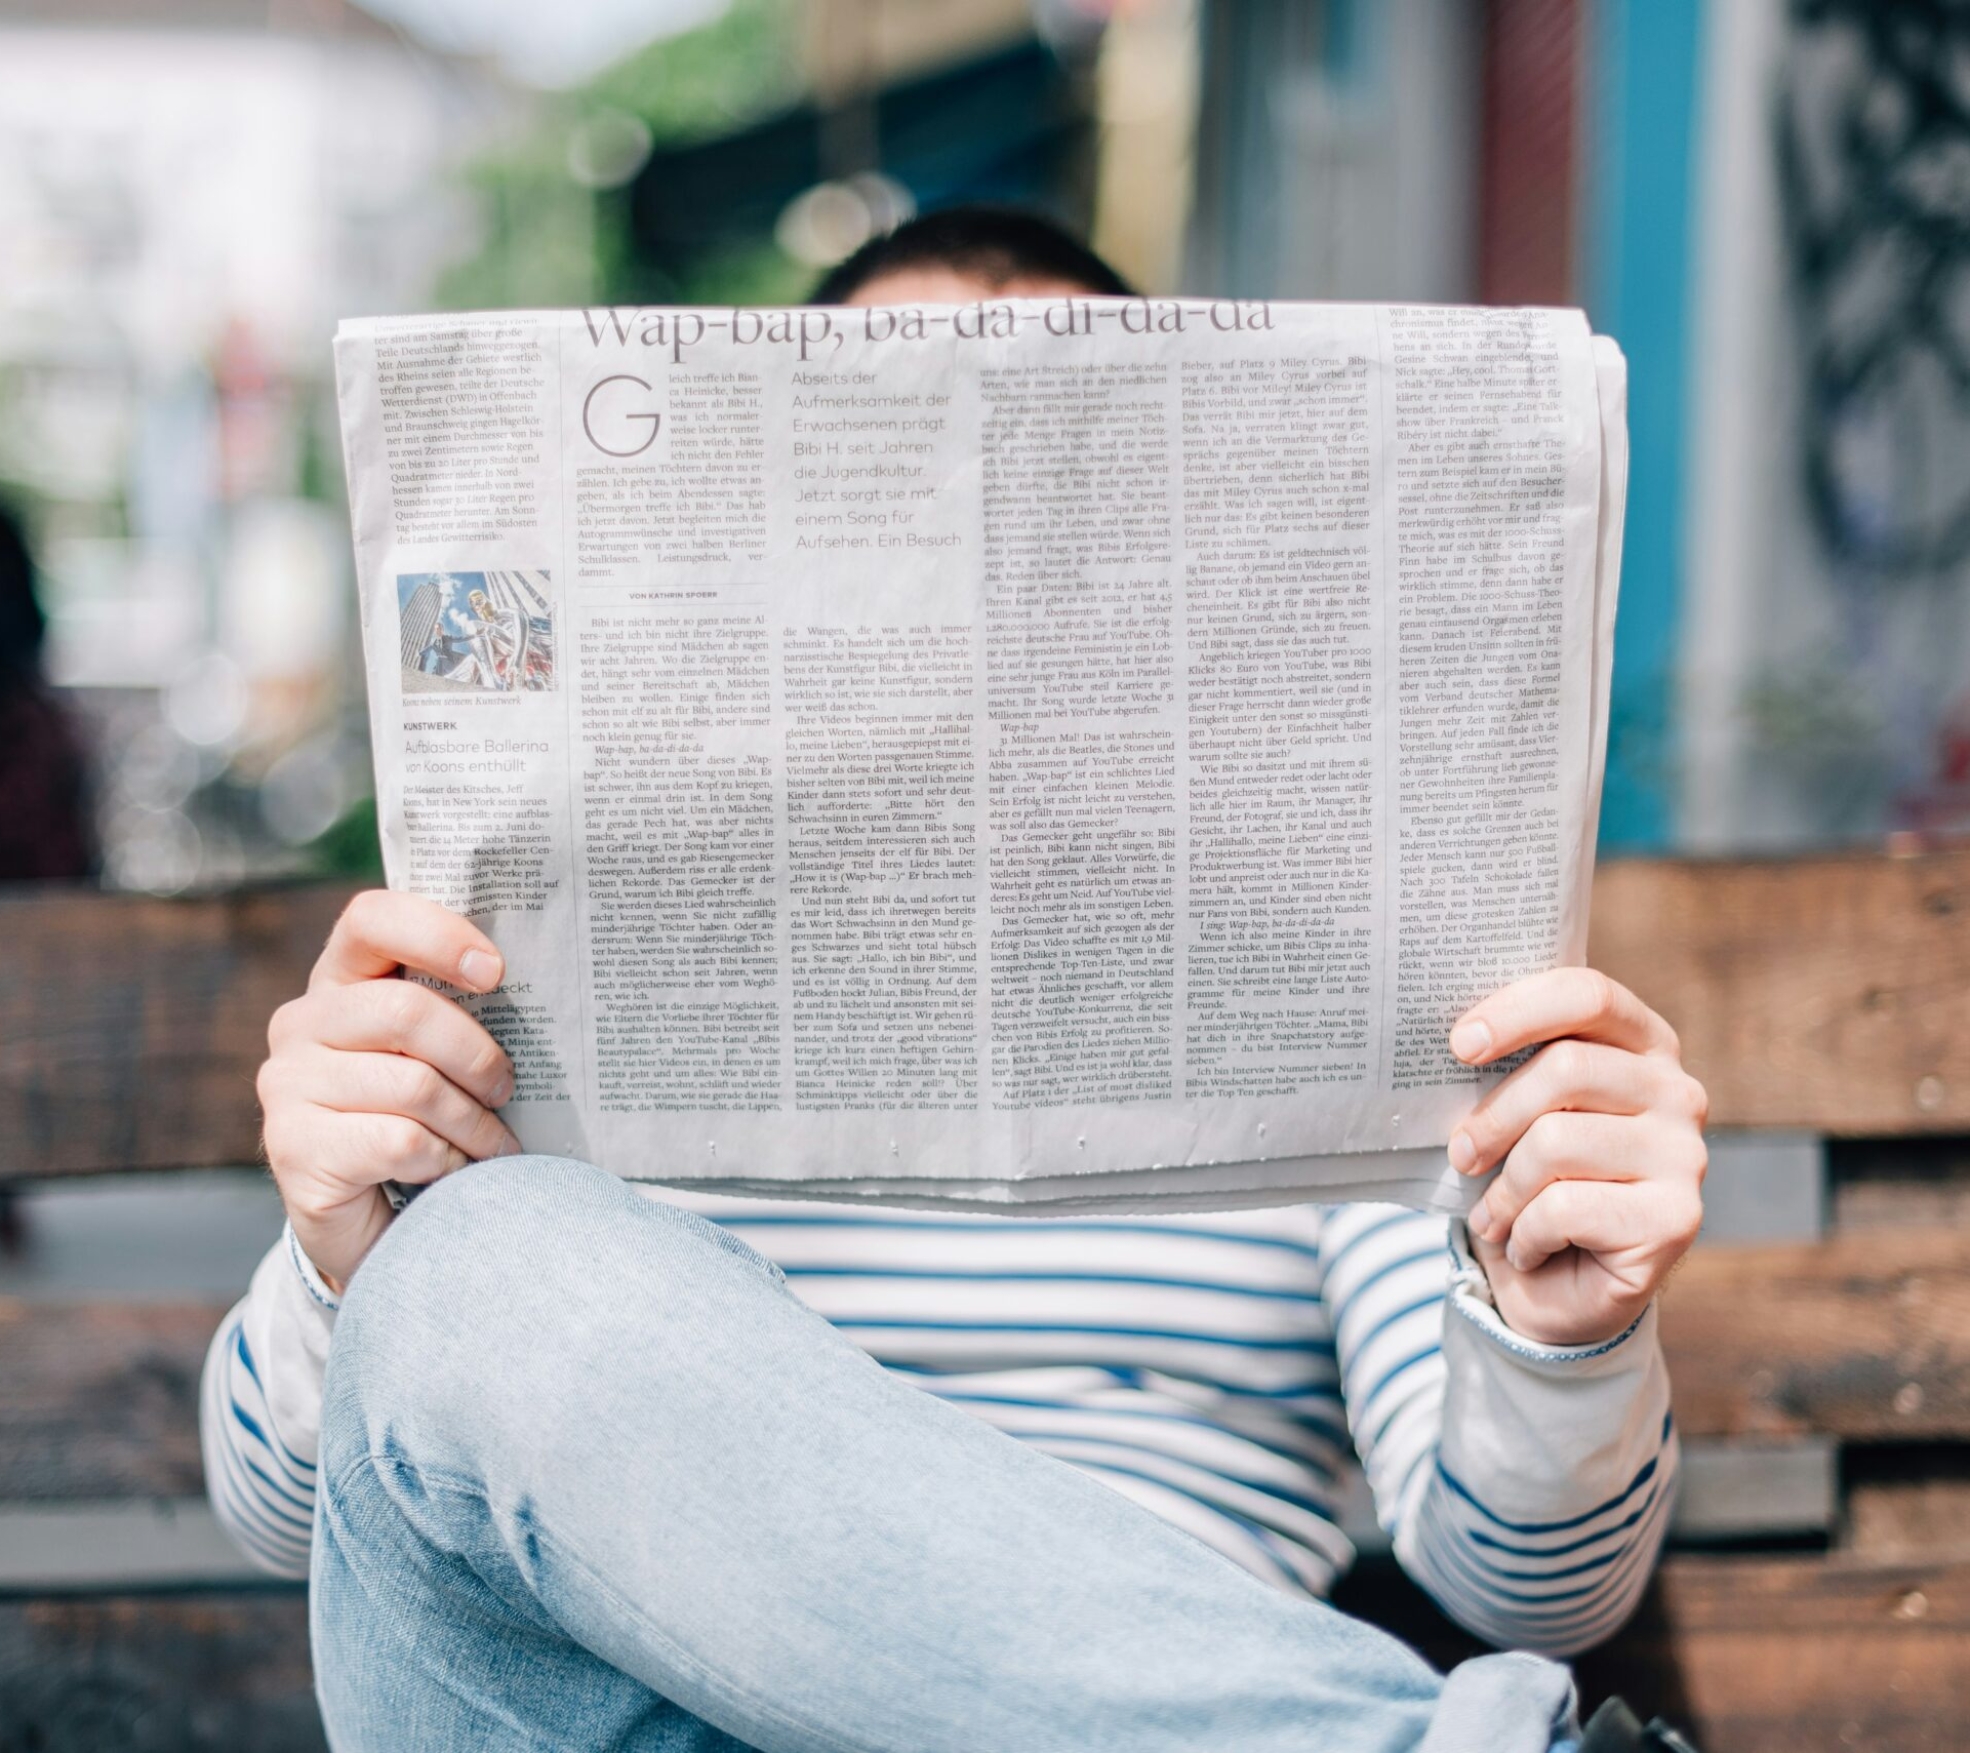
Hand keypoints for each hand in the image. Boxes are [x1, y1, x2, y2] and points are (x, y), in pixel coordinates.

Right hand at [257, 891, 520, 1291]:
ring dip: (473, 1123)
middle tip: (506, 1089)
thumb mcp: (438, 1057)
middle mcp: (300, 1023)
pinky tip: (451, 1171)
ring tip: (493, 1144)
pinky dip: (445, 1160)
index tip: (496, 973)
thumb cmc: (421, 1121)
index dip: (438, 935)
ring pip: (413, 1085)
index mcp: (339, 981)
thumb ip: (459, 1013)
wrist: (373, 1224)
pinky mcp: (293, 1147)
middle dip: (477, 1056)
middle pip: (406, 1010)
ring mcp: (287, 1085)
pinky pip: (400, 1140)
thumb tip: (543, 985)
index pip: (372, 918)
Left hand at [1446, 967, 1707, 1347]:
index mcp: (1642, 1045)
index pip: (1588, 995)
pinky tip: (1526, 1247)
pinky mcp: (1676, 1218)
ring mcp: (1686, 1155)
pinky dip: (1524, 1233)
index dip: (1519, 1011)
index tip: (1460, 1044)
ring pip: (1556, 1141)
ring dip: (1504, 1189)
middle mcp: (1677, 1092)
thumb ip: (1505, 1069)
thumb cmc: (1530, 1183)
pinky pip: (1565, 1206)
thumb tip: (1454, 1040)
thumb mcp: (1514, 1115)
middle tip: (1460, 1155)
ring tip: (1493, 1215)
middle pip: (1566, 1068)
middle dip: (1493, 1117)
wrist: (1559, 1290)